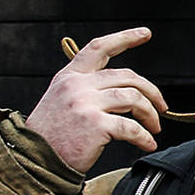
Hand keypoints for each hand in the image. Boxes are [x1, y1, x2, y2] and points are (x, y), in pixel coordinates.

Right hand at [26, 27, 168, 172]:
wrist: (32, 161)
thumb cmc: (50, 137)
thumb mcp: (60, 101)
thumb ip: (84, 89)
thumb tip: (122, 89)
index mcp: (69, 77)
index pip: (99, 48)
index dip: (124, 38)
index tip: (145, 33)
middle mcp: (77, 85)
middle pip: (127, 76)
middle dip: (151, 91)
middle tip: (162, 108)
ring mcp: (85, 103)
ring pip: (133, 98)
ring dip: (150, 114)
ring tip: (155, 128)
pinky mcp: (94, 125)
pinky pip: (131, 127)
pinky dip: (144, 137)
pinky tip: (148, 144)